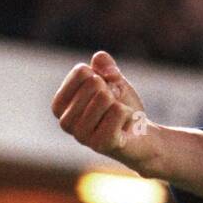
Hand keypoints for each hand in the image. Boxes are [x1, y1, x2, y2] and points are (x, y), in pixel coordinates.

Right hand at [52, 51, 153, 172]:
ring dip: (120, 103)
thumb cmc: (121, 107)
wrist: (142, 136)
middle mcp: (65, 122)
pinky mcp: (100, 144)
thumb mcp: (113, 81)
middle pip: (93, 83)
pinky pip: (117, 111)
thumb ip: (104, 66)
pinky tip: (126, 126)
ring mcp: (81, 135)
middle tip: (115, 107)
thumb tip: (98, 58)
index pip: (80, 72)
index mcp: (60, 105)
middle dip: (112, 91)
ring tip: (119, 117)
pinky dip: (129, 113)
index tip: (106, 91)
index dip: (101, 76)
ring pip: (104, 97)